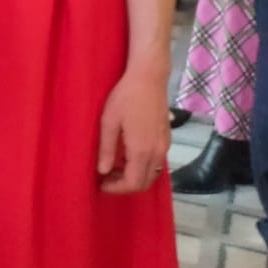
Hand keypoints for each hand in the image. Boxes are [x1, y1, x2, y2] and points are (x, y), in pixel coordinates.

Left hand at [96, 65, 170, 194]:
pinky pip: (156, 162)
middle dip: (125, 185)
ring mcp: (164, 146)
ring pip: (152, 173)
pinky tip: (126, 155)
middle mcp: (157, 152)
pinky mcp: (166, 139)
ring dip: (134, 176)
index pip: (134, 183)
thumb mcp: (108, 121)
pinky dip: (142, 166)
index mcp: (142, 150)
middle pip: (145, 182)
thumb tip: (102, 171)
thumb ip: (106, 149)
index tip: (101, 185)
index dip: (117, 189)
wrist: (149, 78)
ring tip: (113, 167)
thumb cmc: (125, 97)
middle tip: (105, 178)